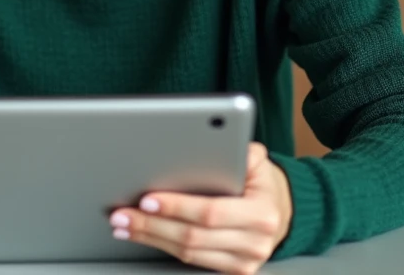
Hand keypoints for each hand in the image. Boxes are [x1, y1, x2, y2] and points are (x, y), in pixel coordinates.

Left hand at [108, 143, 292, 274]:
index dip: (177, 207)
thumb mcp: (258, 162)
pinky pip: (192, 262)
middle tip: (123, 213)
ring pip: (188, 253)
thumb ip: (243, 151)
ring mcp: (244, 261)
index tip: (148, 199)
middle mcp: (255, 242)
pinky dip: (164, 247)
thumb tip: (222, 141)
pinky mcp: (233, 271)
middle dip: (152, 224)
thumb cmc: (262, 184)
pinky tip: (145, 235)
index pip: (211, 212)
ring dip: (151, 237)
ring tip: (125, 224)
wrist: (280, 212)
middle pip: (193, 236)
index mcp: (261, 213)